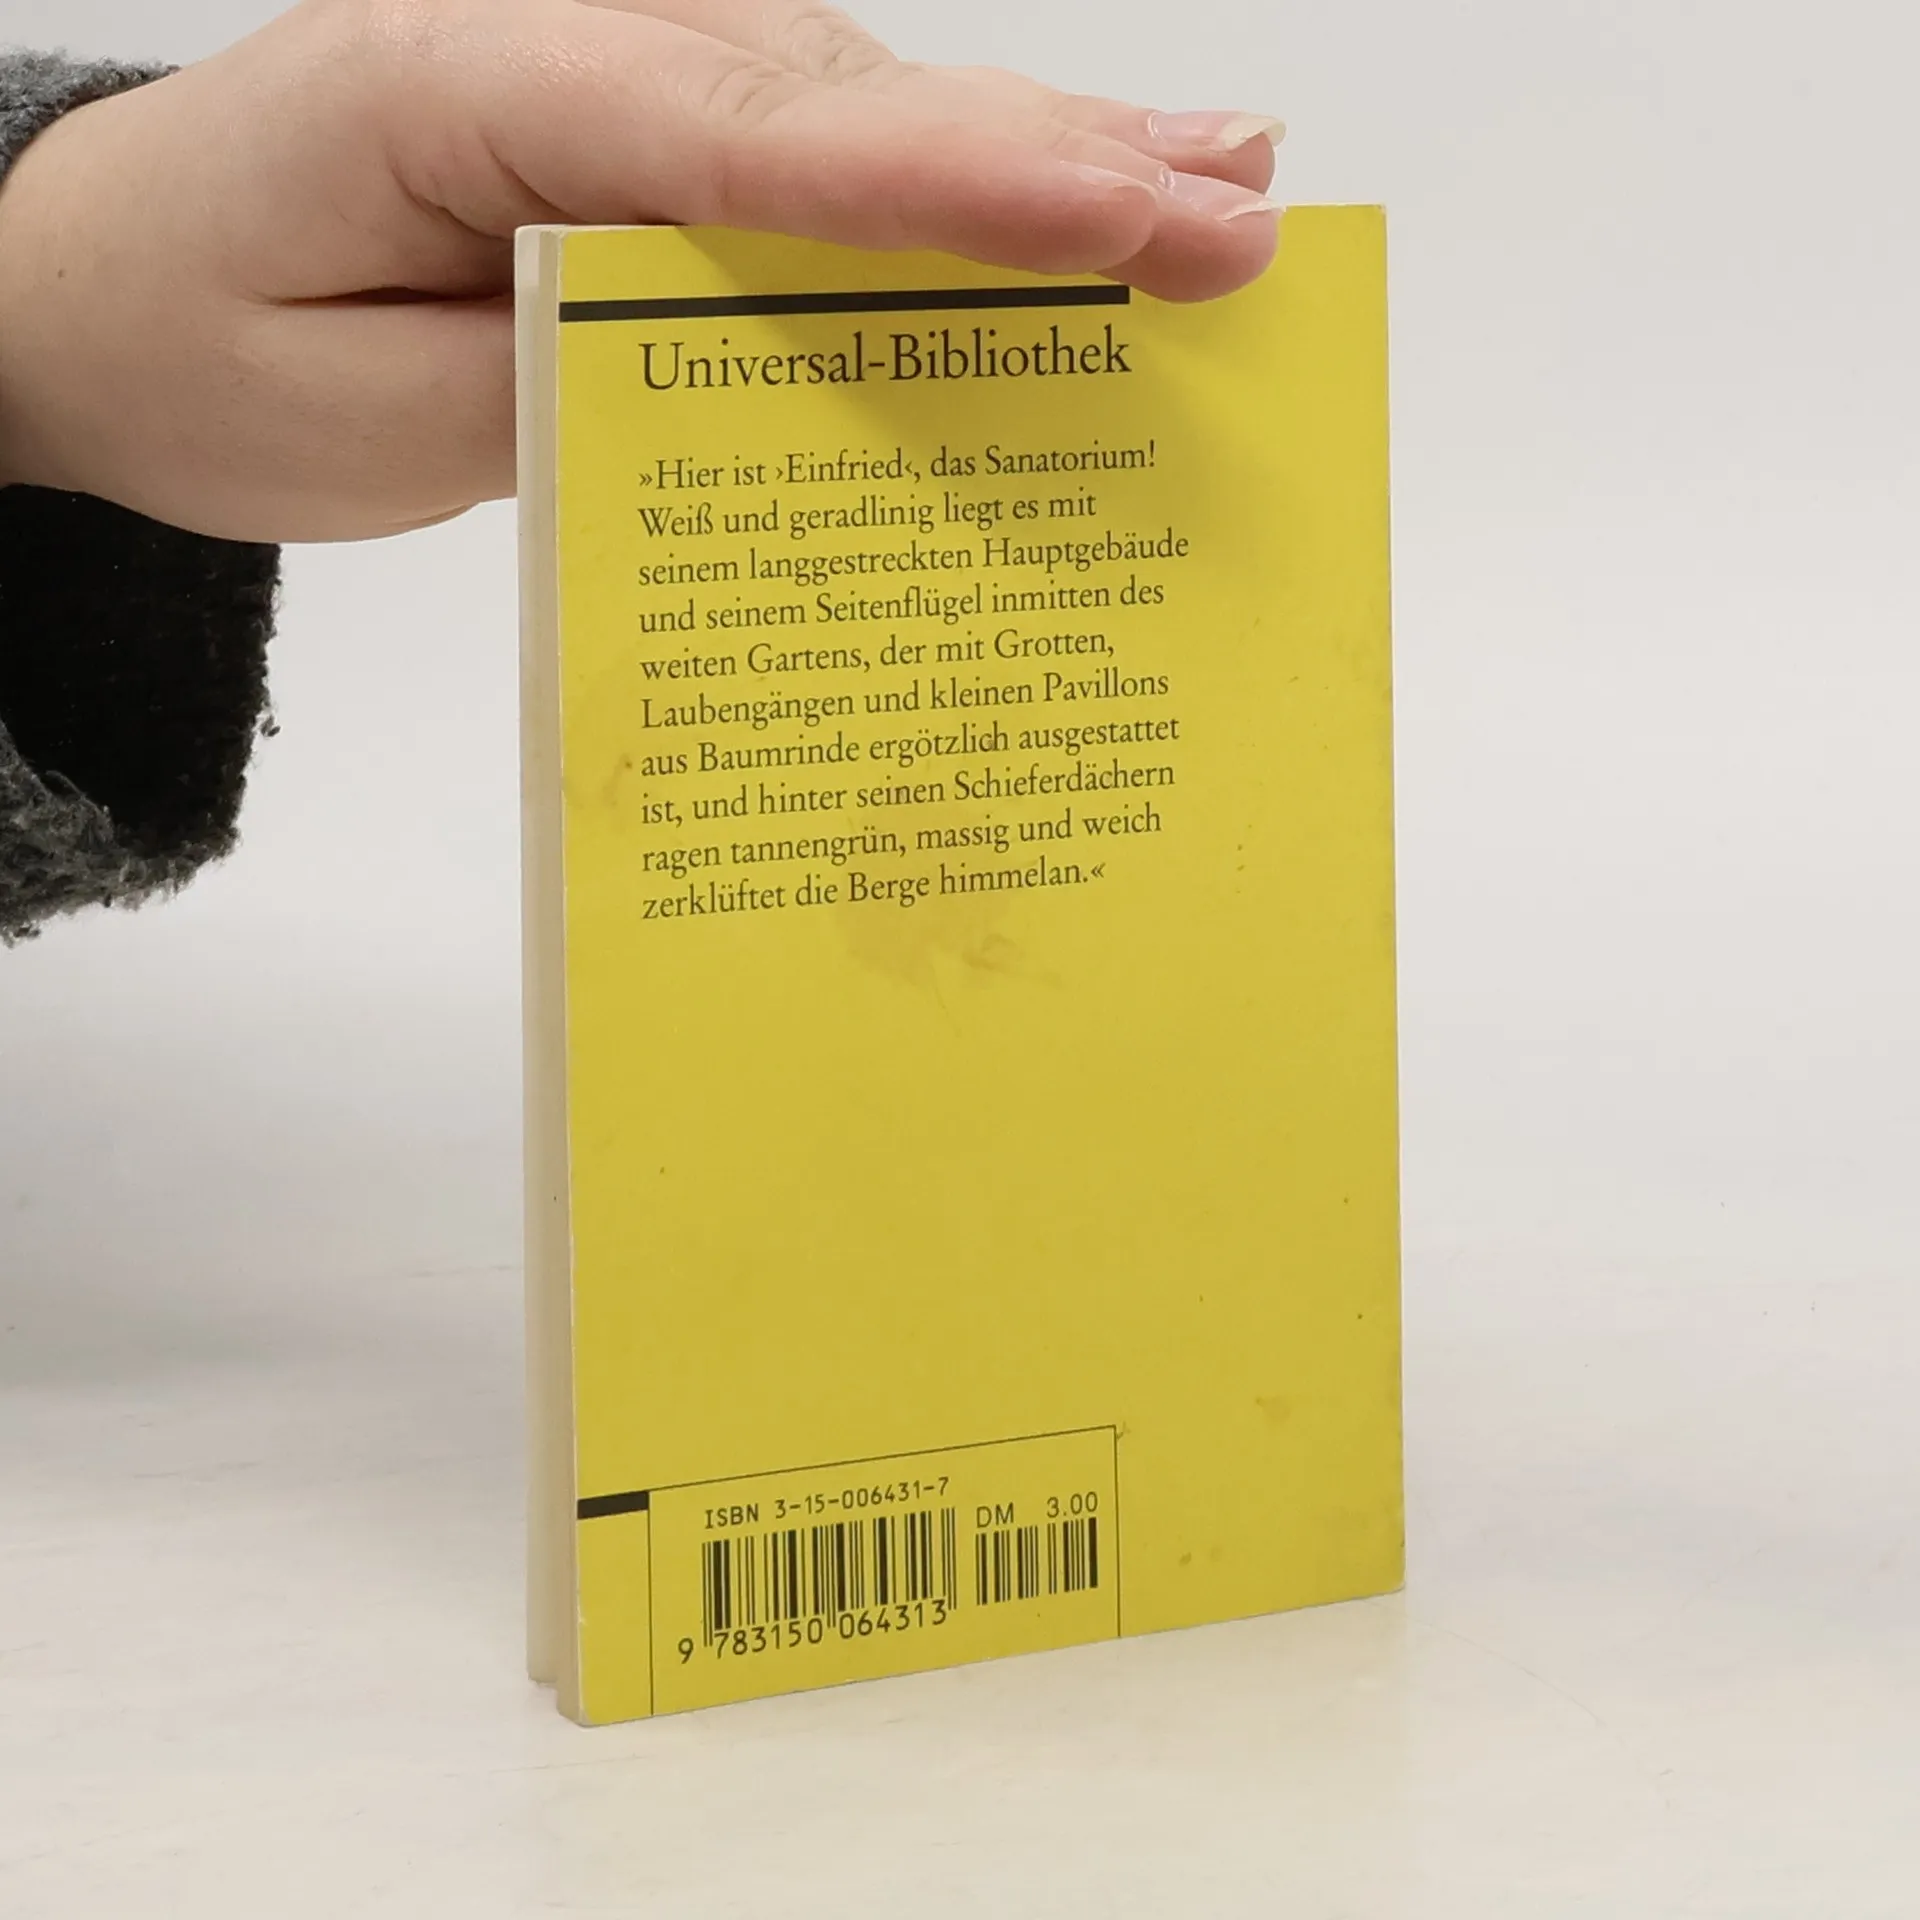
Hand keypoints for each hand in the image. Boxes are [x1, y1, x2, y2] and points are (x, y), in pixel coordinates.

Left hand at [0, 0, 1283, 544]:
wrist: (116, 288)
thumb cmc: (210, 337)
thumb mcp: (361, 413)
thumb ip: (569, 387)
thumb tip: (775, 381)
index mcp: (477, 84)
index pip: (754, 133)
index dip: (956, 185)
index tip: (1127, 217)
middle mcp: (580, 53)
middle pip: (855, 110)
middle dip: (1061, 165)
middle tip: (1247, 217)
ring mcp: (630, 92)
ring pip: (869, 131)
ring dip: (1047, 176)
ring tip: (1219, 204)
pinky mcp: (656, 154)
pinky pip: (827, 180)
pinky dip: (962, 209)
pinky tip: (1084, 208)